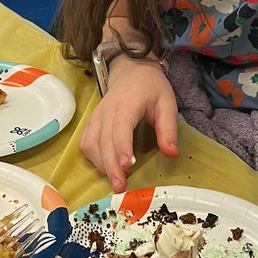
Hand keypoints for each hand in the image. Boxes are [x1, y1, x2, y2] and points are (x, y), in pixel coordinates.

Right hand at [78, 57, 178, 192]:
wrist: (131, 70)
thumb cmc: (151, 88)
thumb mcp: (167, 104)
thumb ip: (169, 130)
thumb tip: (172, 154)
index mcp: (127, 103)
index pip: (121, 126)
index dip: (122, 147)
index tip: (127, 166)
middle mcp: (107, 110)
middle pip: (104, 141)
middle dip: (111, 166)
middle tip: (121, 187)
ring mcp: (96, 117)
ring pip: (91, 144)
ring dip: (101, 165)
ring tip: (116, 180)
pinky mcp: (91, 123)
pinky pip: (85, 143)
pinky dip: (92, 158)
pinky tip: (105, 167)